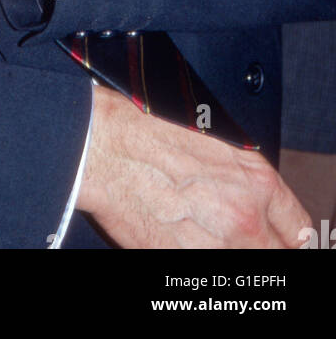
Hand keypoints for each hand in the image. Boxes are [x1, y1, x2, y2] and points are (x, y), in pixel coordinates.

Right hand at [78, 85, 311, 248]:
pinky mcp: (183, 264)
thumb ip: (244, 181)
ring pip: (239, 266)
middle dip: (258, 248)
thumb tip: (256, 205)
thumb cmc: (149, 132)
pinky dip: (196, 259)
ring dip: (225, 254)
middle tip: (233, 236)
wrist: (106, 147)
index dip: (291, 238)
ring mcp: (215, 248)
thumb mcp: (215, 144)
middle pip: (274, 256)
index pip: (299, 229)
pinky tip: (177, 236)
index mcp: (257, 183)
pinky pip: (204, 273)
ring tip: (197, 231)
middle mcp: (244, 219)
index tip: (283, 241)